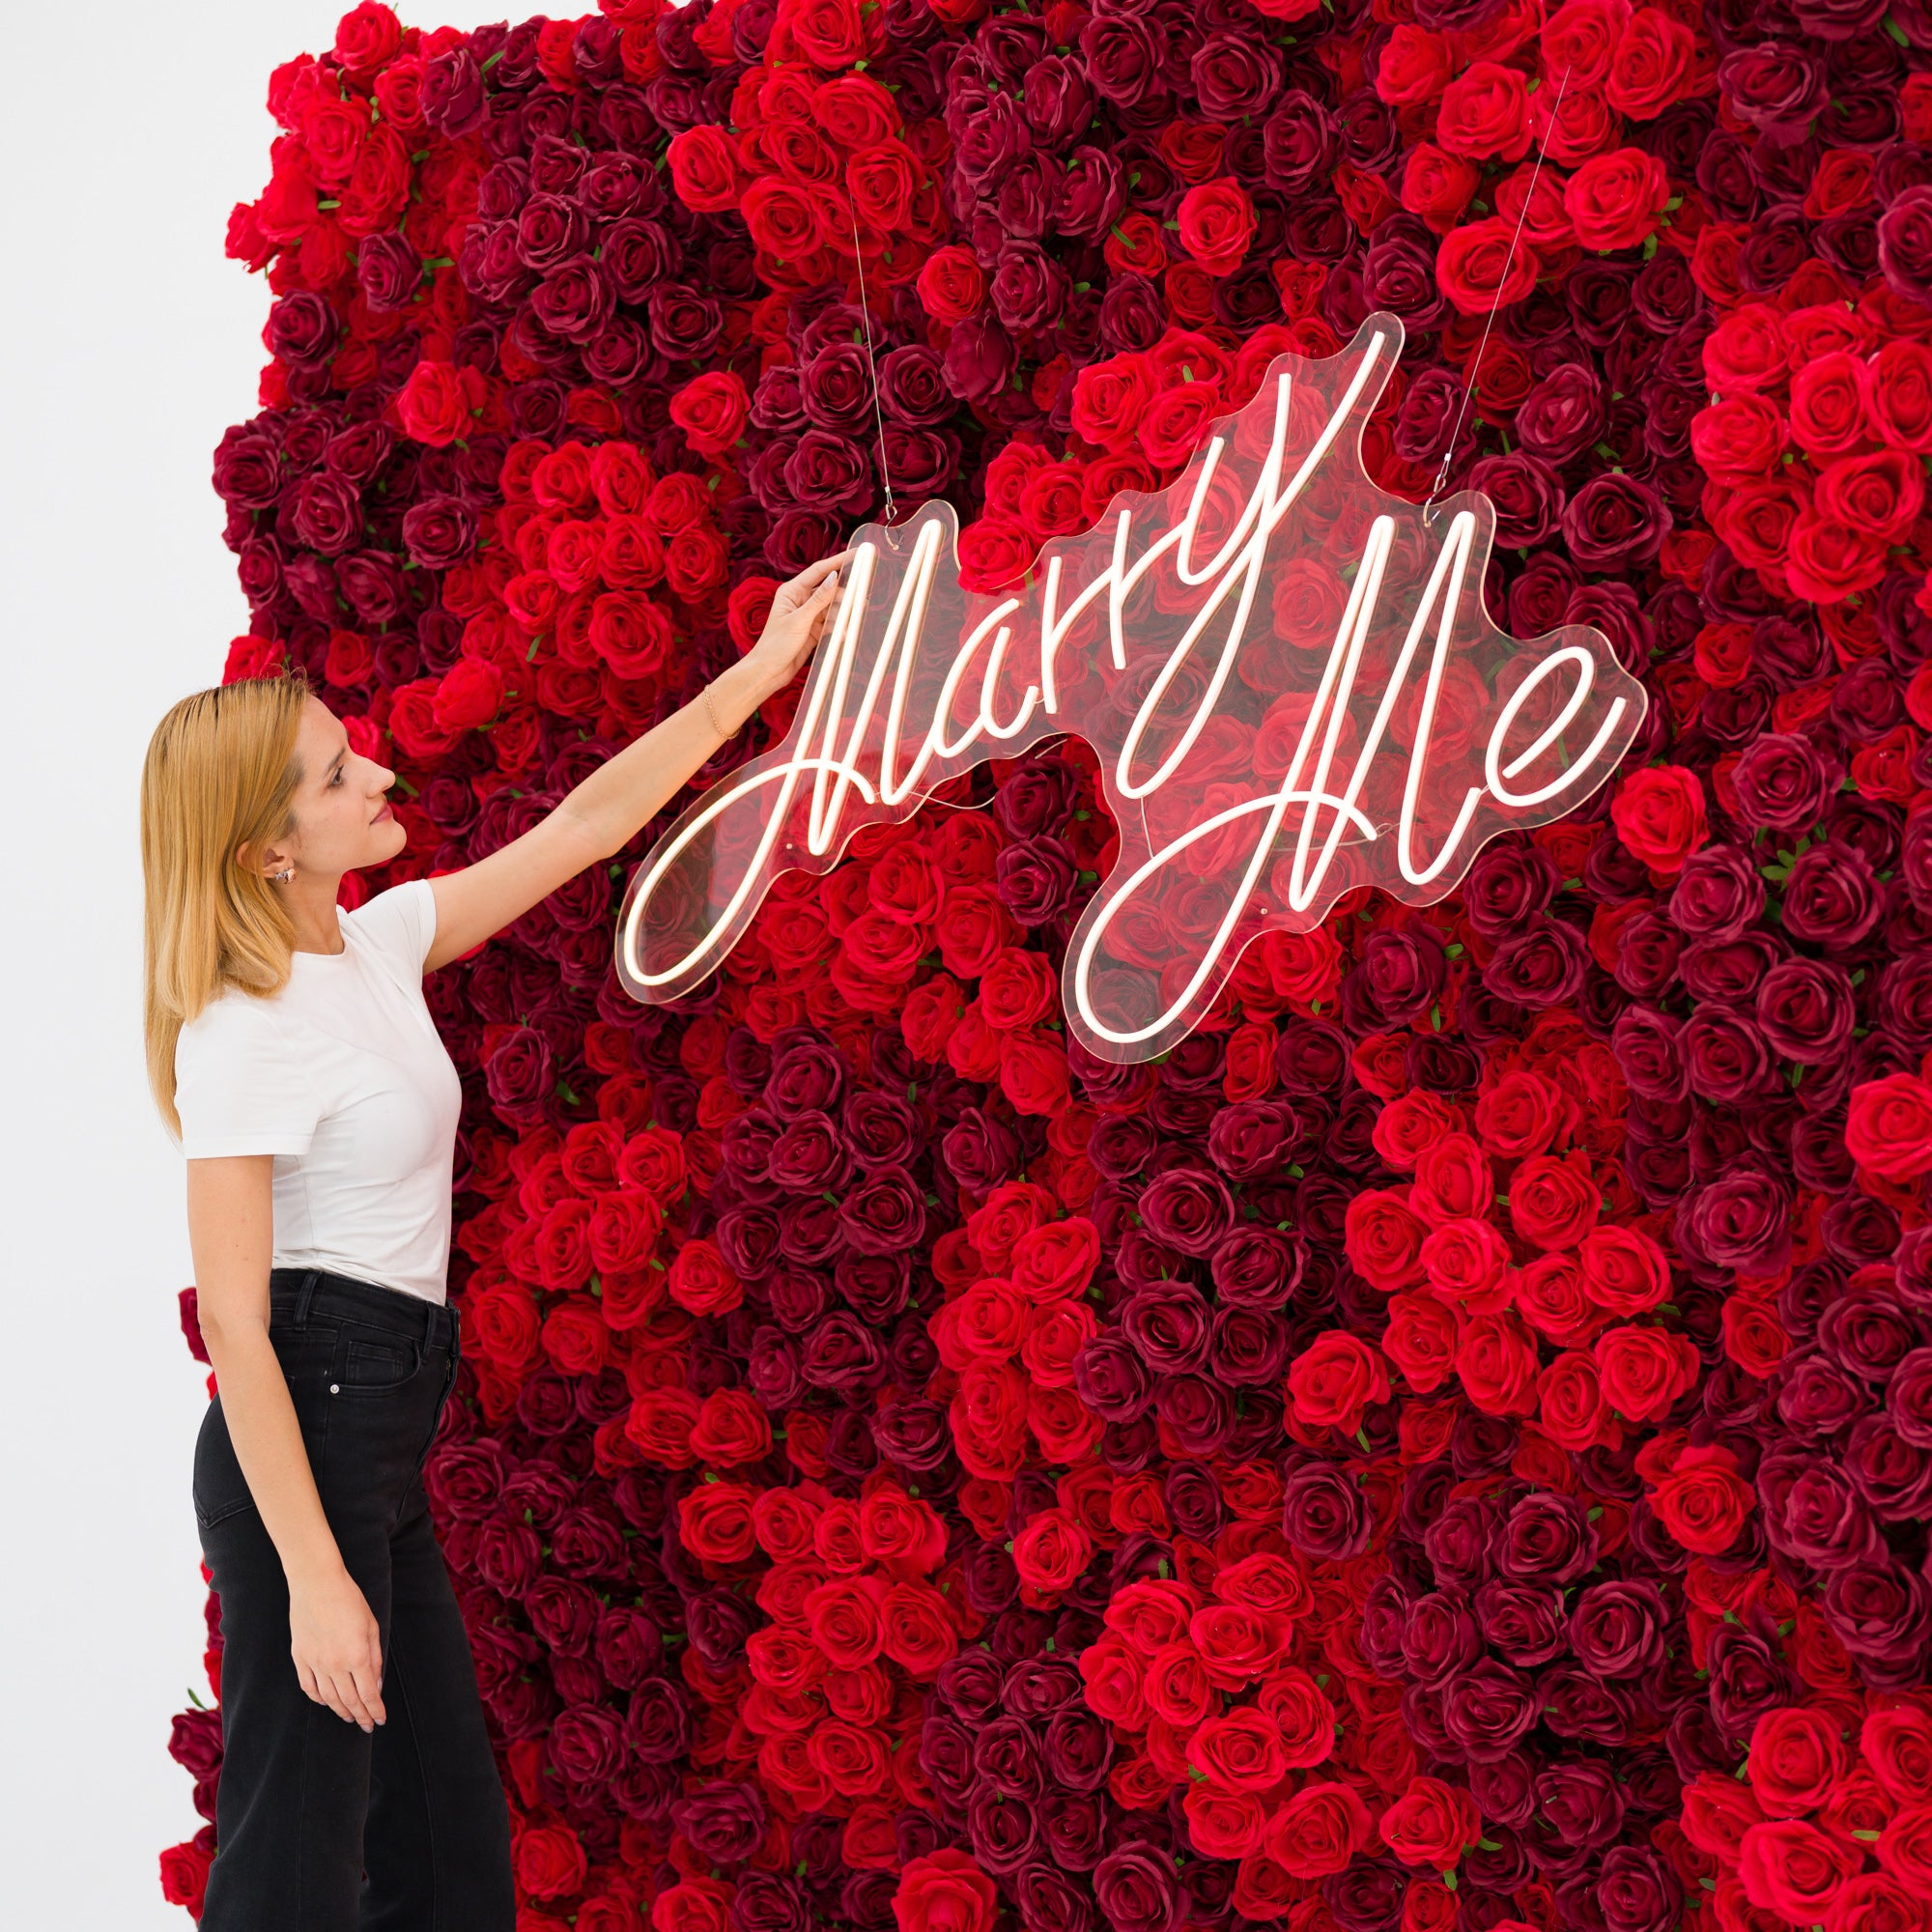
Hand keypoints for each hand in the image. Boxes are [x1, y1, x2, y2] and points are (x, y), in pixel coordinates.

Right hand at [289, 1564, 384, 1730]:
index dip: (374, 1711)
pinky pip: (309, 1687)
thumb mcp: (371, 1626)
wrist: (317, 1584)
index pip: (368, 1694)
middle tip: (366, 1725)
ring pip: (328, 1698)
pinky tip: (327, 1702)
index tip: (379, 1720)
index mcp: (356, 1656)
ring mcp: (314, 1663)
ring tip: (349, 1717)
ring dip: (341, 1711)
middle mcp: (334, 1665)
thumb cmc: (349, 1600)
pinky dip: (319, 1699)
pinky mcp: (300, 1658)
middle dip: (360, 1716)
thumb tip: (376, 1684)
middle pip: (349, 1700)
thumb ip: (374, 1657)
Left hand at [719, 551, 854, 727]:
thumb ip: (819, 600)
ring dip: (844, 612)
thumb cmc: (776, 645)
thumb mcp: (799, 620)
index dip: (839, 561)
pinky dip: (839, 626)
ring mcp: (807, 615)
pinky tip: (846, 632)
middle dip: (845, 593)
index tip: (857, 554)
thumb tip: (835, 577)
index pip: (819, 570)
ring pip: (832, 607)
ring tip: (857, 616)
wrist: (769, 671)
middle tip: (863, 596)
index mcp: (792, 591)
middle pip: (828, 589)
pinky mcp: (812, 629)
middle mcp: (800, 600)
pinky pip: (830, 622)